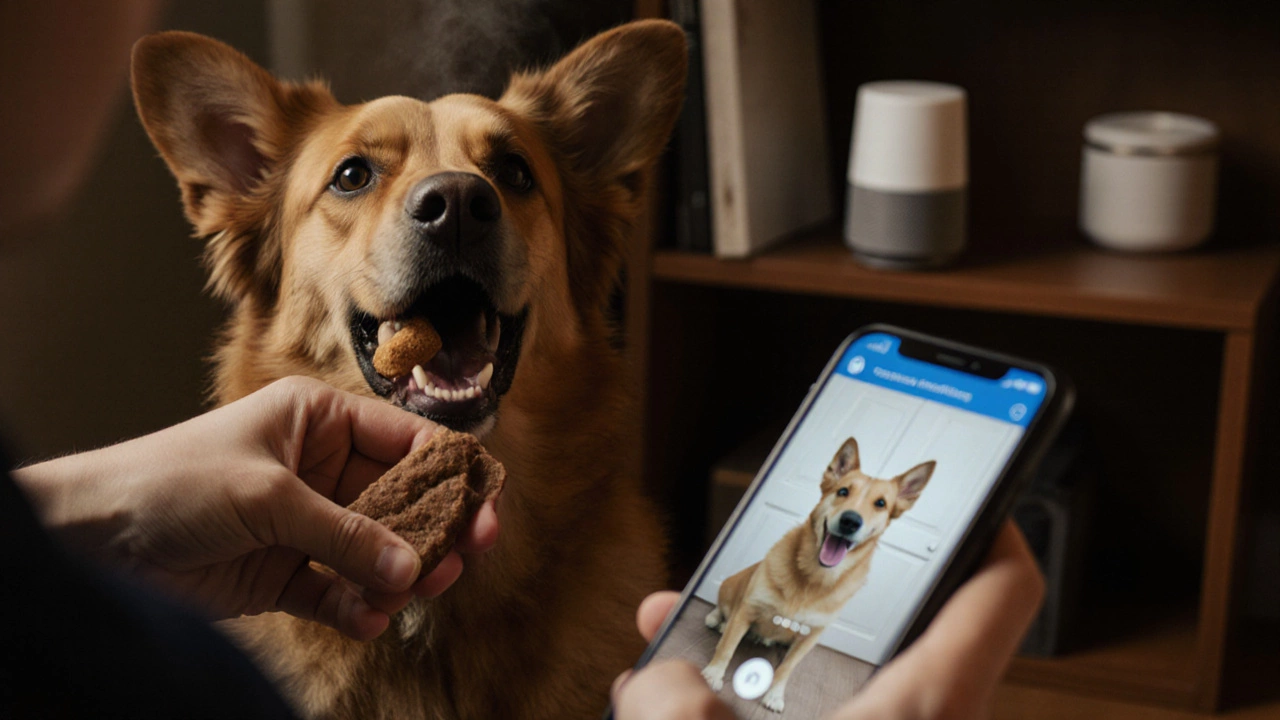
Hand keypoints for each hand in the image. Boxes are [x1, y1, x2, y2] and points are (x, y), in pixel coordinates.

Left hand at [13, 376, 498, 640]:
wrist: (94, 538)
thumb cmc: (173, 483)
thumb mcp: (267, 497)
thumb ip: (344, 534)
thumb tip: (412, 567)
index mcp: (321, 420)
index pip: (406, 441)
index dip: (451, 474)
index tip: (486, 509)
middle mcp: (322, 468)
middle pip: (403, 500)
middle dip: (433, 531)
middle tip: (463, 560)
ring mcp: (308, 523)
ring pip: (379, 550)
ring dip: (400, 573)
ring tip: (413, 593)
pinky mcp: (288, 573)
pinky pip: (342, 592)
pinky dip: (359, 608)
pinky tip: (367, 620)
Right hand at [612, 521, 1042, 719]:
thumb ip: (671, 703)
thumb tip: (659, 679)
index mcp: (917, 715)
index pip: (997, 592)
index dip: (989, 519)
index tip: (960, 476)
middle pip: (887, 626)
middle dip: (807, 582)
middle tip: (763, 546)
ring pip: (825, 684)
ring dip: (753, 650)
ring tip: (679, 629)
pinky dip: (741, 709)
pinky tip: (674, 703)